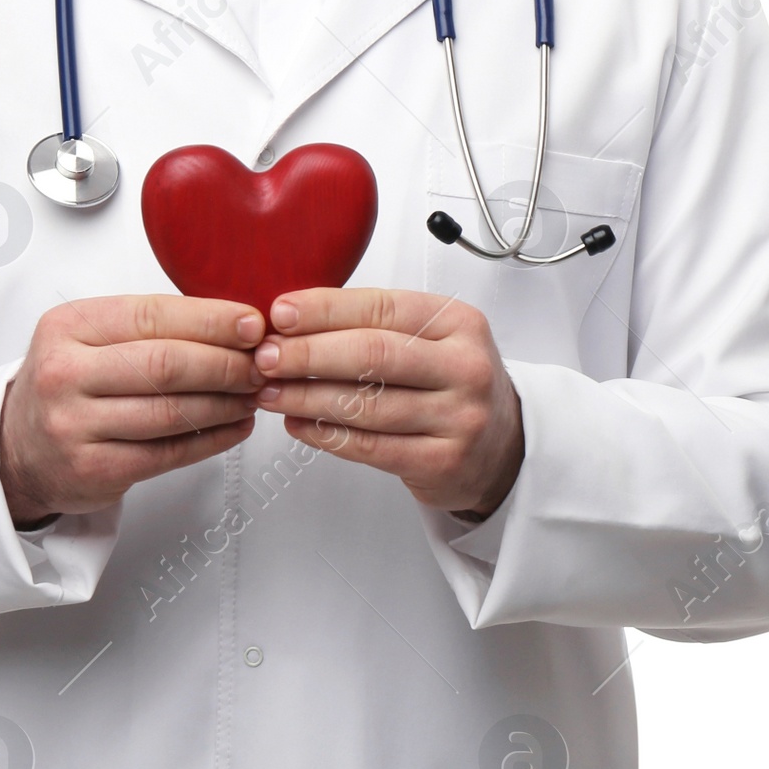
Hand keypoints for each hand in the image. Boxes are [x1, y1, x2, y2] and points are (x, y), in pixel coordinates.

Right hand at [0, 293, 265, 526]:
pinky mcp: (94, 470)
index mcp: (68, 327)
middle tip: (261, 362)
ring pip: (171, 412)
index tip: (251, 323)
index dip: (210, 320)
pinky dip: (212, 439)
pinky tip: (234, 425)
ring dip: (225, 402)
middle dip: (226, 362)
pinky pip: (169, 452)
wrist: (17, 448)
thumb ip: (146, 325)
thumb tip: (229, 320)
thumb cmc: (65, 383)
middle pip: (165, 365)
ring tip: (253, 393)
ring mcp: (76, 426)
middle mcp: (65, 374)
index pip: (151, 315)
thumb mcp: (86, 336)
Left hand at [250, 288, 523, 518]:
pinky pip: (370, 446)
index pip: (381, 307)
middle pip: (371, 355)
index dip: (324, 310)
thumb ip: (376, 323)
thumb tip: (295, 317)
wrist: (504, 445)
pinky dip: (326, 434)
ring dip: (306, 397)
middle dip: (308, 354)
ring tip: (270, 391)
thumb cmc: (453, 380)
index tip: (280, 313)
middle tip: (265, 356)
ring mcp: (457, 418)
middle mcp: (463, 367)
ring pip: (365, 405)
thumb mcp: (433, 336)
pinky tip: (299, 422)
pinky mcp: (442, 462)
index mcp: (458, 322)